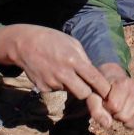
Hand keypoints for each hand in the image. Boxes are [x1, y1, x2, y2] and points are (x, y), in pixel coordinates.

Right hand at [0, 24, 114, 125]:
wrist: (24, 44)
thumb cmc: (52, 40)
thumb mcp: (72, 43)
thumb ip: (84, 59)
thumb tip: (95, 75)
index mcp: (74, 60)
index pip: (94, 79)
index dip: (104, 89)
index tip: (109, 94)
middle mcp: (63, 74)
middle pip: (84, 94)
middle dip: (88, 92)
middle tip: (88, 86)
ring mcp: (52, 82)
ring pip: (70, 92)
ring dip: (72, 86)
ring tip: (64, 71)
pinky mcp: (43, 88)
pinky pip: (57, 90)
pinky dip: (58, 84)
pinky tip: (52, 72)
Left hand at [94, 63, 133, 132]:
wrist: (112, 77)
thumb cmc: (102, 89)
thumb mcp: (93, 95)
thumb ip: (96, 109)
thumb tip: (107, 124)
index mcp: (123, 83)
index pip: (115, 106)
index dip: (108, 108)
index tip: (105, 103)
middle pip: (127, 116)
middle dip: (117, 116)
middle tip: (114, 110)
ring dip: (129, 122)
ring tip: (123, 114)